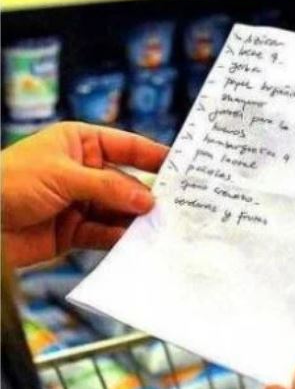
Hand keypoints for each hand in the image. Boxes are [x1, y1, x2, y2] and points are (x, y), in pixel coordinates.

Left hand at [1, 122, 167, 267]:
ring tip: (162, 229)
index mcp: (80, 143)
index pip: (127, 147)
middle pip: (128, 183)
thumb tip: (147, 199)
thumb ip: (108, 188)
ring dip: (137, 221)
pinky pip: (104, 235)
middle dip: (149, 196)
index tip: (184, 168)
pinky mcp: (73, 232)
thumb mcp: (62, 176)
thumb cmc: (8, 183)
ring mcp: (80, 203)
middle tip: (178, 207)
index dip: (155, 156)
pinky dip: (120, 240)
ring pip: (119, 211)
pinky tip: (137, 244)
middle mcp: (84, 171)